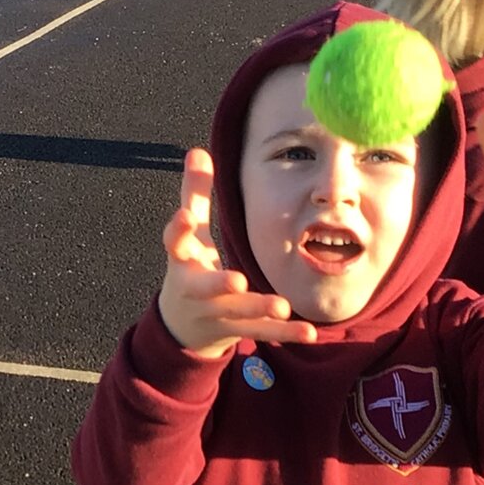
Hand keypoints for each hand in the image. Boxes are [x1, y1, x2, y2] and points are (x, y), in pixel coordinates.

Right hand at [158, 149, 318, 357]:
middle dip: (218, 284)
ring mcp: (216, 312)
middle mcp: (195, 289)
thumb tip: (197, 150)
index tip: (184, 217)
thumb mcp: (191, 233)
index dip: (178, 230)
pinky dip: (285, 334)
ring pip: (238, 312)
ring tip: (282, 306)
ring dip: (259, 309)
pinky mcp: (237, 329)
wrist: (183, 326)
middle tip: (237, 280)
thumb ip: (196, 194)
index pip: (176, 244)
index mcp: (182, 261)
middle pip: (205, 287)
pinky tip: (308, 332)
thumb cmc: (191, 267)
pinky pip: (262, 332)